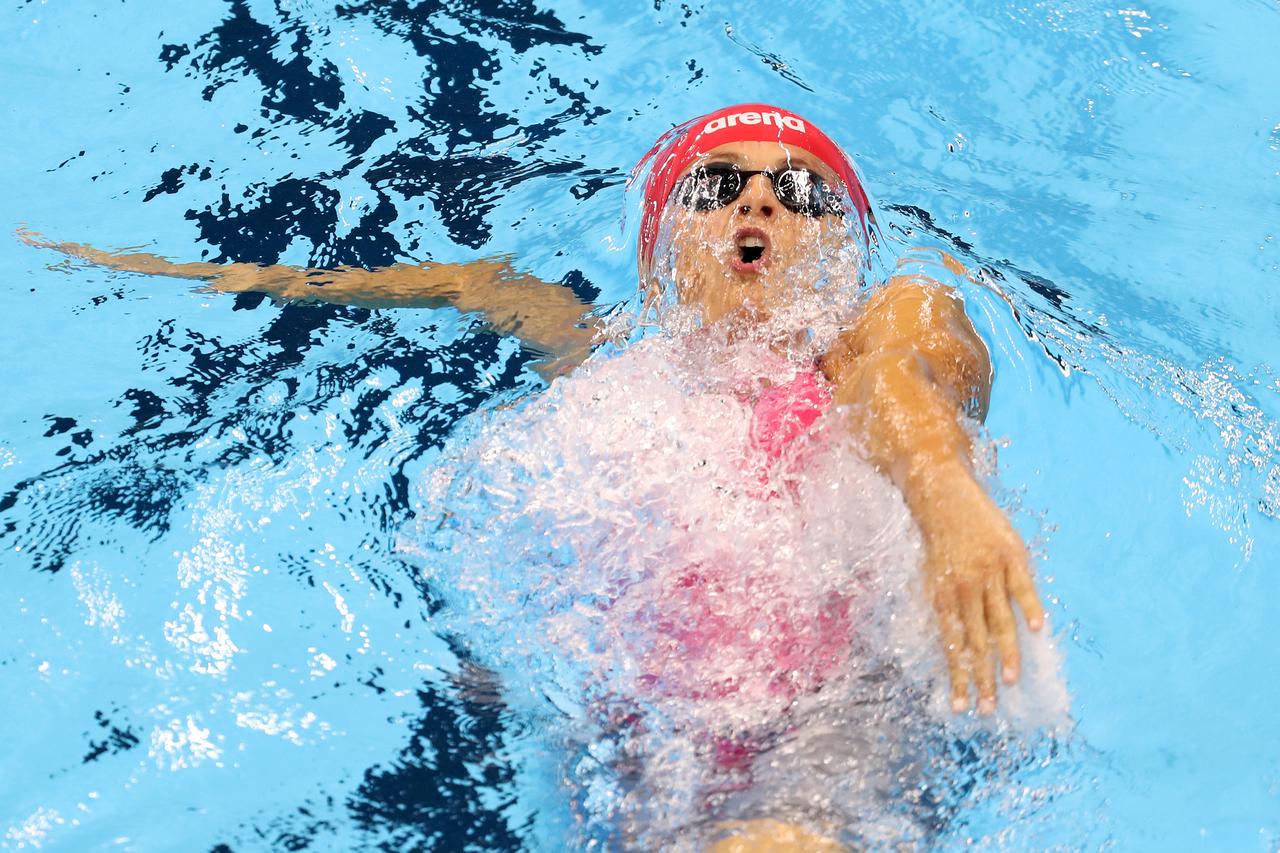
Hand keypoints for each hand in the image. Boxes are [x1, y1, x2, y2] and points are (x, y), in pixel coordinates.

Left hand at [914, 464, 1044, 713]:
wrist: (940, 493)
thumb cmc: (938, 540)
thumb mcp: (931, 575)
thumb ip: (946, 608)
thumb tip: (954, 645)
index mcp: (942, 597)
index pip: (952, 647)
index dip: (958, 677)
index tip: (962, 705)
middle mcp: (964, 589)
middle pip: (975, 642)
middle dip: (981, 678)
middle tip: (988, 709)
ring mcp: (987, 571)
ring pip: (998, 620)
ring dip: (1006, 654)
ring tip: (1011, 682)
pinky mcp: (1008, 554)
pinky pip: (1021, 586)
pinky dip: (1029, 607)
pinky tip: (1036, 630)